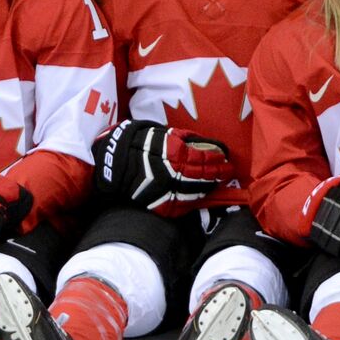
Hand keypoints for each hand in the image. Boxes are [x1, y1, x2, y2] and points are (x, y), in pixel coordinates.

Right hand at [91, 120, 233, 212]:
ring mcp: (165, 191)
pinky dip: (192, 202)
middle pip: (202, 177)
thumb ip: (186, 140)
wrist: (112, 162)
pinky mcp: (159, 204)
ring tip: (214, 184)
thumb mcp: (163, 134)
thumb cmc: (138, 143)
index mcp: (174, 154)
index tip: (227, 161)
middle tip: (226, 173)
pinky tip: (198, 197)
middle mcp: (172, 173)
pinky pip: (181, 206)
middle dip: (217, 175)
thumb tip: (208, 145)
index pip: (204, 159)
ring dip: (207, 189)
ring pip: (195, 193)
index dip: (218, 161)